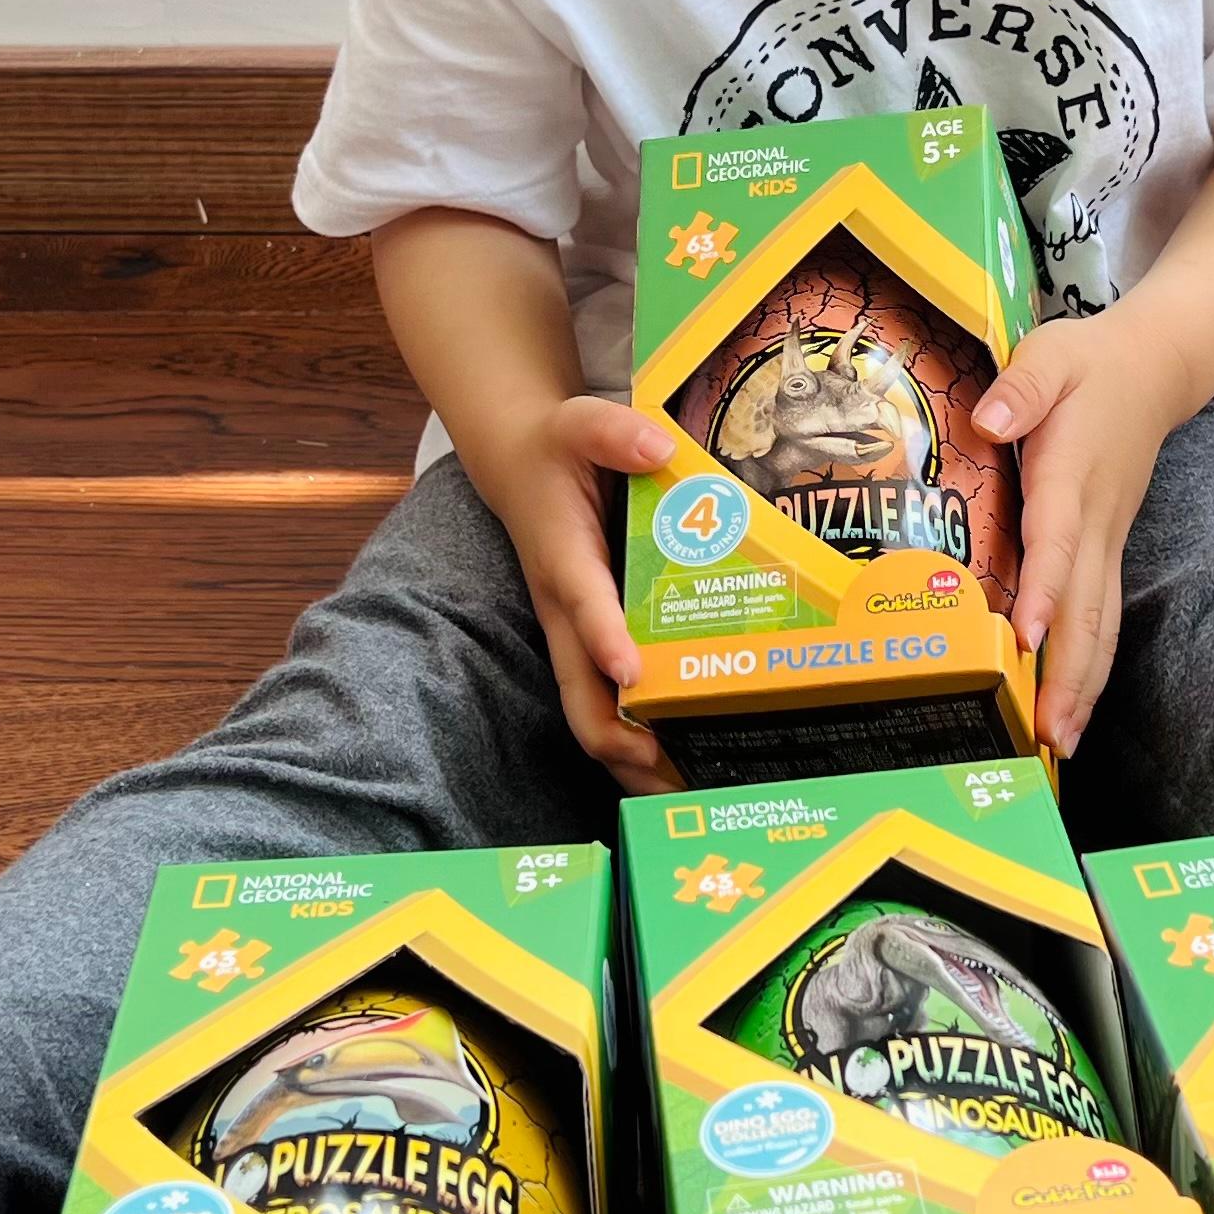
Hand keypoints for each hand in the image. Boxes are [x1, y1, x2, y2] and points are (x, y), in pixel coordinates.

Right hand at [490, 394, 683, 796]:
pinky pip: (610, 705)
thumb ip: (615, 431)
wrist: (519, 464)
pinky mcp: (590, 645)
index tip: (634, 673)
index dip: (605, 639)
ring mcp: (576, 637)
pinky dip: (643, 739)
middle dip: (624, 744)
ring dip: (636, 760)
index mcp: (564, 560)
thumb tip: (658, 448)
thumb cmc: (556, 448)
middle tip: (680, 775)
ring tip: (694, 791)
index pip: (582, 605)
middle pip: (581, 698)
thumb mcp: (580, 422)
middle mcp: (566, 613)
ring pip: (594, 716)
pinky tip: (691, 760)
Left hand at [974, 315, 1190, 759]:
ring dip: (1084, 684)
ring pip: (1103, 623)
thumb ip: (1022, 386)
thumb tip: (990, 419)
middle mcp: (1096, 520)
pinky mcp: (1109, 549)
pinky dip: (1092, 665)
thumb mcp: (1050, 354)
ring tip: (1060, 742)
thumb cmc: (1089, 364)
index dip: (1047, 589)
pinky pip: (1104, 616)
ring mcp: (1109, 540)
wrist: (1154, 369)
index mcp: (1073, 475)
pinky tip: (1071, 706)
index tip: (1029, 637)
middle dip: (1070, 673)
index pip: (1058, 540)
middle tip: (1049, 733)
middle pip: (1090, 607)